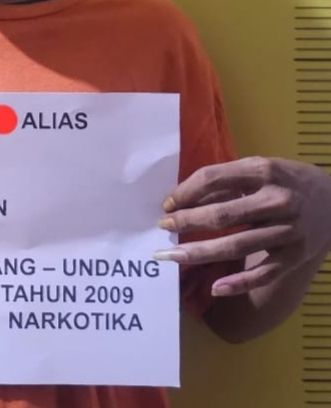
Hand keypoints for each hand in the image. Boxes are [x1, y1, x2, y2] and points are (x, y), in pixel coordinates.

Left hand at [155, 156, 330, 295]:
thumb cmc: (287, 180)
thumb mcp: (260, 168)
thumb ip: (226, 179)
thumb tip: (183, 197)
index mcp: (263, 171)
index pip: (213, 179)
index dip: (185, 192)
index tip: (166, 204)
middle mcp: (277, 201)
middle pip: (223, 215)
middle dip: (187, 222)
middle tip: (162, 228)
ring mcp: (288, 231)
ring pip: (237, 246)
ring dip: (200, 253)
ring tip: (171, 256)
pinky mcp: (295, 256)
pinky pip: (263, 274)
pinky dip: (239, 283)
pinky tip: (215, 288)